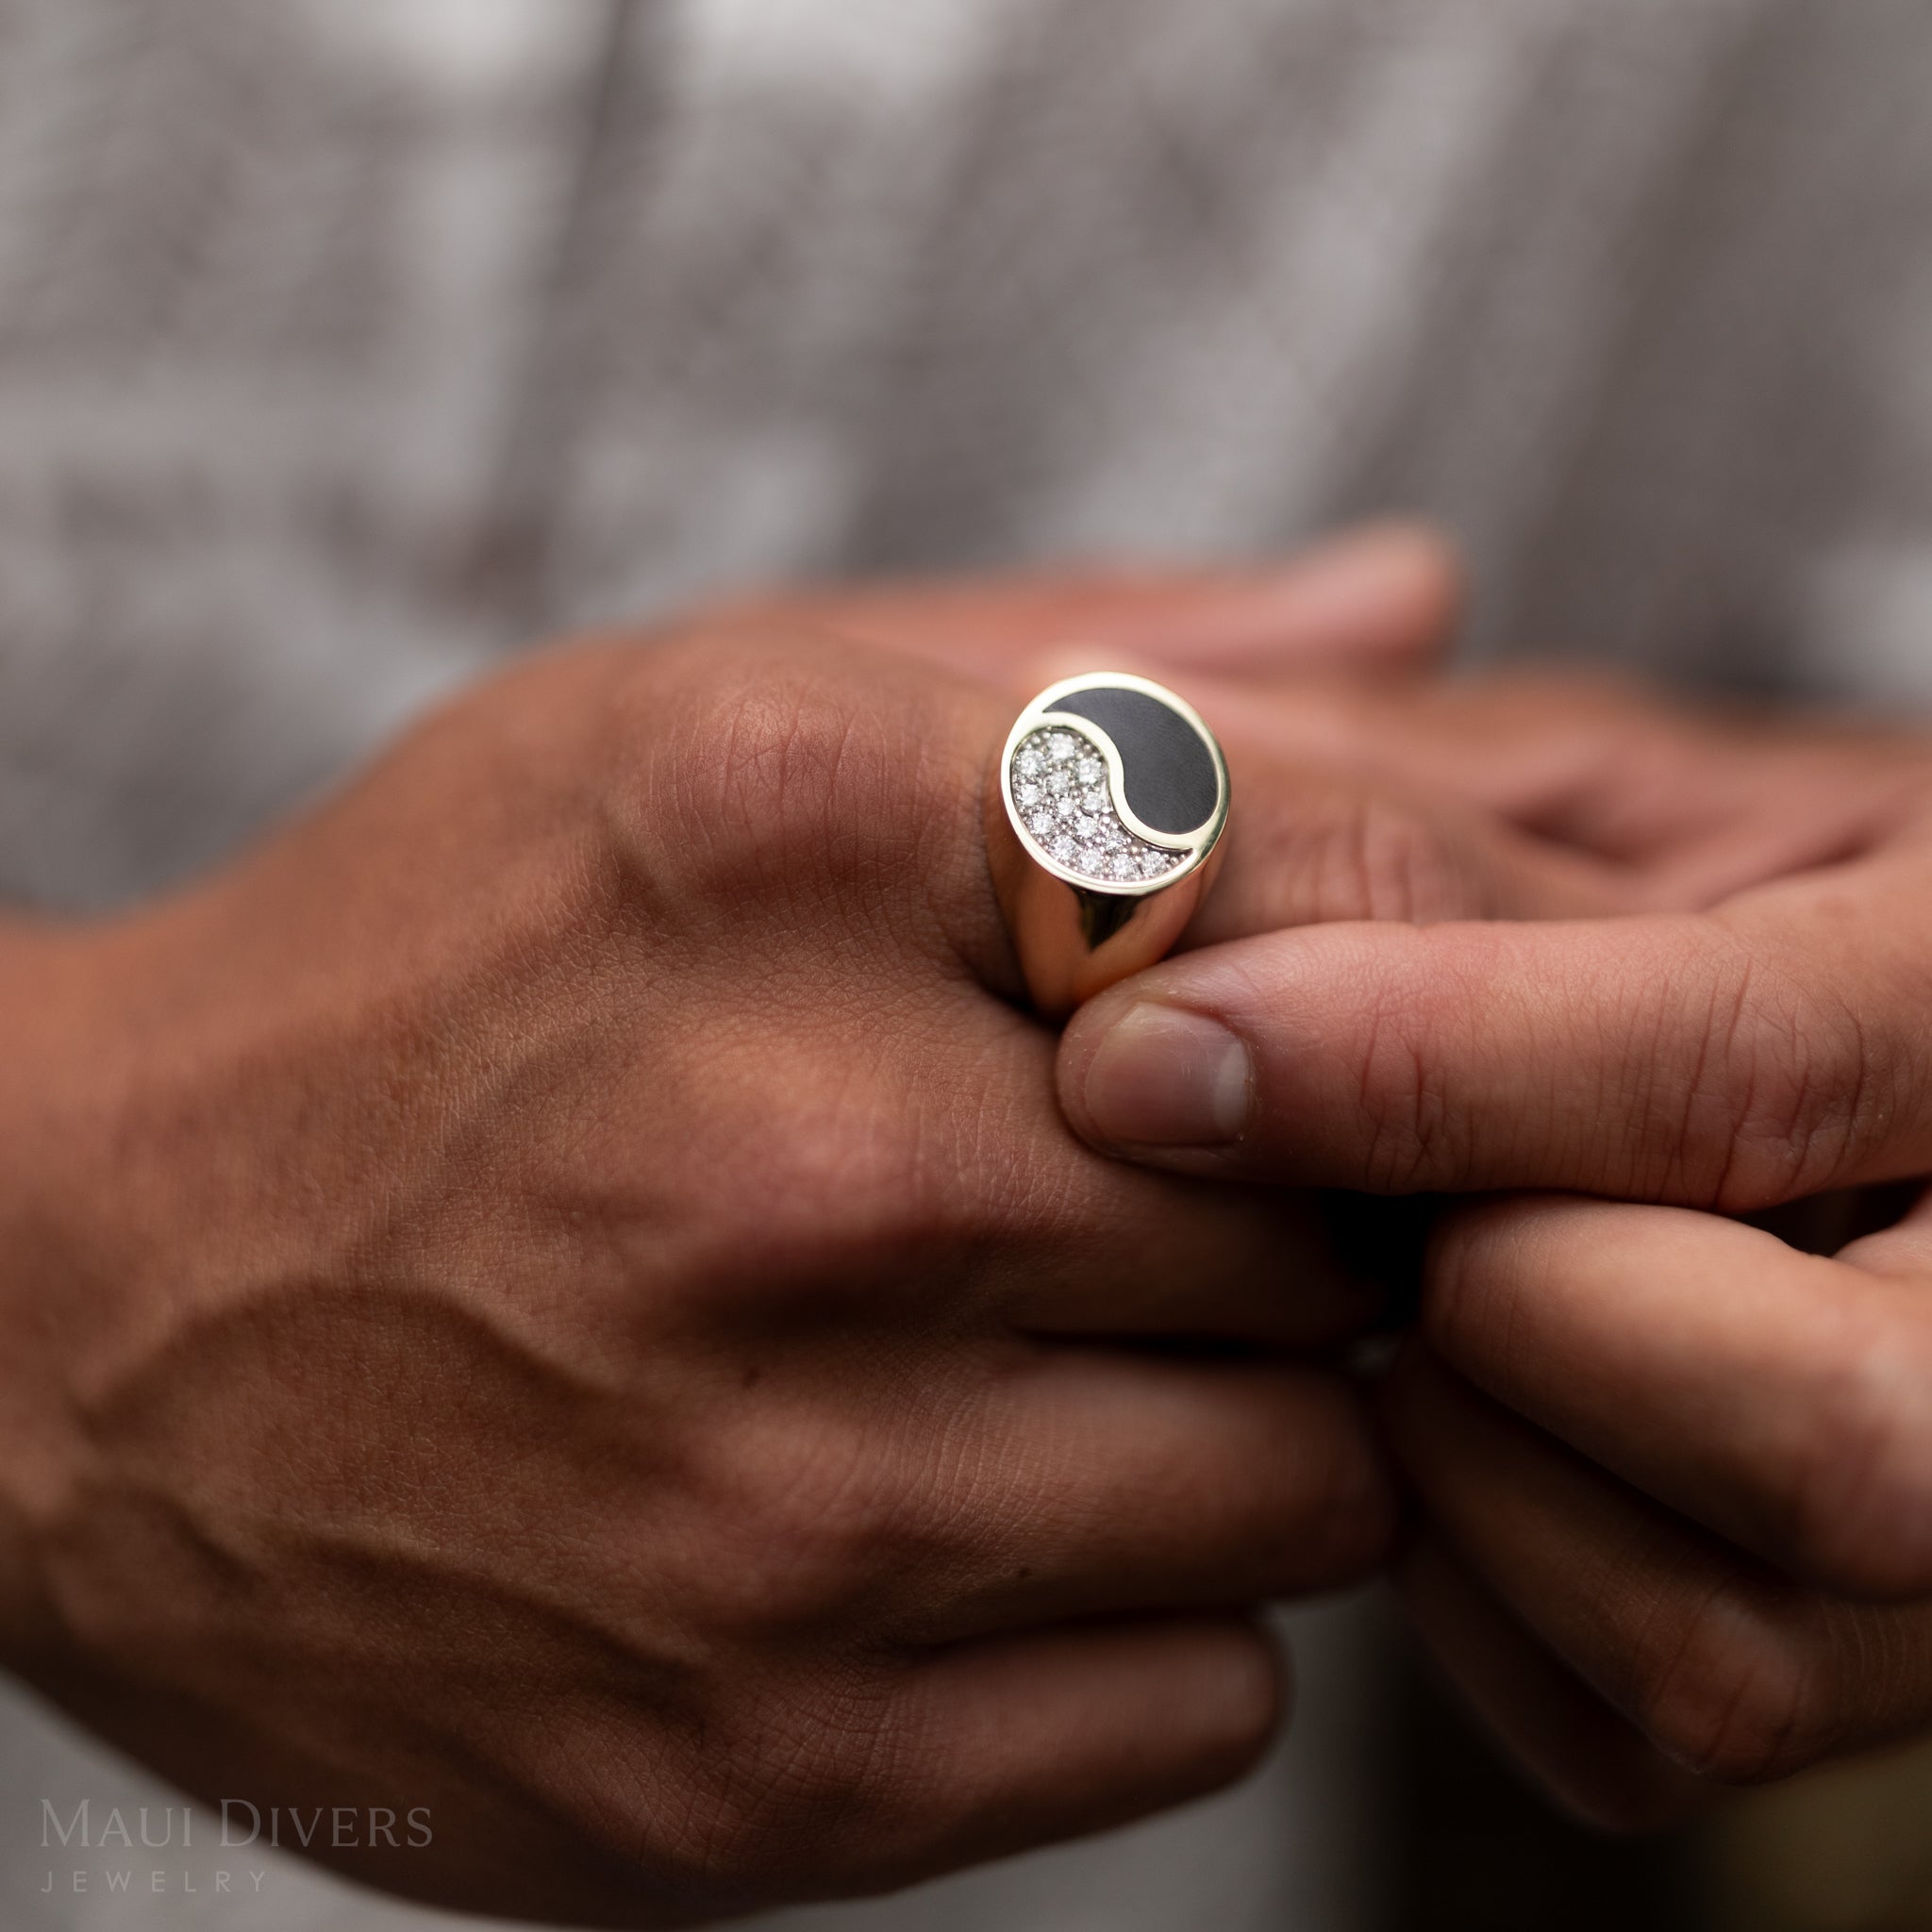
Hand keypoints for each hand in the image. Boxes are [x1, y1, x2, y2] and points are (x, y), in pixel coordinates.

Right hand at [0, 547, 1595, 1926]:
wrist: (63, 1309)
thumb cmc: (437, 979)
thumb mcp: (703, 713)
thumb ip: (1092, 649)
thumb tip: (1423, 603)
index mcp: (789, 825)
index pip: (1337, 876)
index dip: (1408, 961)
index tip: (1344, 1019)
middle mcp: (792, 1159)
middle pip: (1347, 1212)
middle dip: (1307, 1211)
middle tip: (1170, 1199)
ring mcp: (775, 1497)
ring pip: (1315, 1485)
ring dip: (1246, 1423)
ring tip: (1064, 1360)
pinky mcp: (757, 1765)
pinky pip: (1202, 1705)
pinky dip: (1149, 1619)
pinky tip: (987, 1525)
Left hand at [1052, 677, 1931, 1820]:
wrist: (1856, 1126)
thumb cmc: (1713, 925)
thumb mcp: (1622, 799)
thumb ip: (1454, 764)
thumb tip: (1226, 654)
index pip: (1741, 1071)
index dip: (1417, 1069)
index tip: (1141, 1057)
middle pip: (1847, 1446)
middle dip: (1530, 1322)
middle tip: (1394, 1234)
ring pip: (1731, 1646)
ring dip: (1479, 1477)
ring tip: (1422, 1323)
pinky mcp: (1853, 1675)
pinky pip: (1636, 1729)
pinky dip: (1485, 1600)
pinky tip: (1455, 1439)